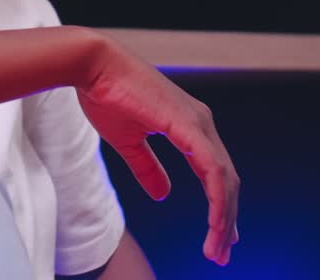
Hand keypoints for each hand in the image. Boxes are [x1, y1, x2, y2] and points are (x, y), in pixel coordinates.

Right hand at [76, 34, 239, 265]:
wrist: (93, 66)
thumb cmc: (106, 95)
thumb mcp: (128, 142)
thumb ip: (148, 168)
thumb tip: (164, 195)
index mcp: (189, 126)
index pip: (214, 173)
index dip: (219, 206)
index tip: (219, 236)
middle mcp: (200, 123)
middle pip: (226, 179)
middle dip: (226, 220)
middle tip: (221, 253)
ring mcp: (198, 123)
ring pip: (224, 179)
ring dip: (224, 217)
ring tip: (217, 248)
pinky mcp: (188, 125)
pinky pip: (212, 169)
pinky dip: (217, 198)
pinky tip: (215, 222)